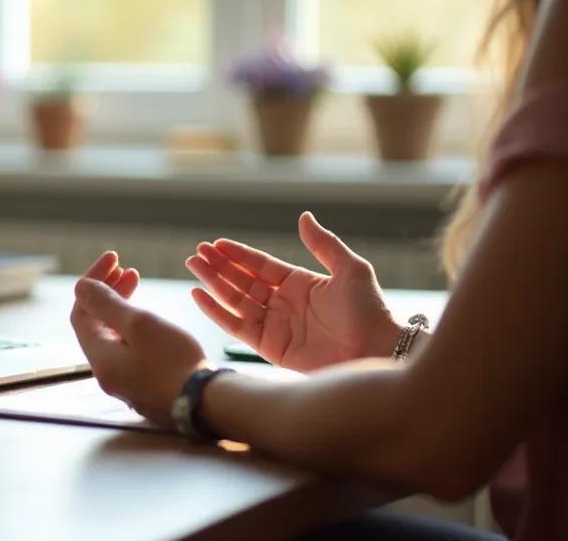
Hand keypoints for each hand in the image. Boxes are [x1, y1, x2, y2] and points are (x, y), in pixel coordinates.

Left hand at [71, 252, 205, 425]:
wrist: (210, 403)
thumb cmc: (176, 363)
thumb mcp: (140, 324)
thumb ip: (107, 304)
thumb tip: (80, 287)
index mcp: (99, 359)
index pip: (81, 312)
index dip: (92, 282)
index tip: (113, 259)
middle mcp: (106, 374)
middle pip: (95, 325)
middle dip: (106, 292)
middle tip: (125, 269)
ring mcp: (125, 383)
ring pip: (112, 337)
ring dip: (120, 308)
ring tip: (135, 282)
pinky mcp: (144, 386)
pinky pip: (128, 350)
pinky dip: (133, 328)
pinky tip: (148, 318)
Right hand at [184, 211, 396, 371]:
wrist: (375, 350)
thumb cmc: (369, 310)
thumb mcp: (350, 270)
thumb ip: (324, 244)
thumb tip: (303, 217)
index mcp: (298, 283)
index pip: (260, 265)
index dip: (238, 254)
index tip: (216, 244)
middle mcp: (282, 303)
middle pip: (242, 280)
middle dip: (218, 266)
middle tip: (196, 253)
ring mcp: (274, 325)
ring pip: (234, 300)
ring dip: (212, 283)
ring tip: (193, 267)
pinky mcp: (268, 347)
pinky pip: (235, 326)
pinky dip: (215, 311)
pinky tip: (198, 295)